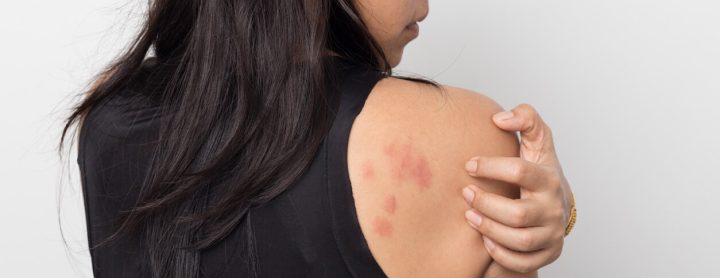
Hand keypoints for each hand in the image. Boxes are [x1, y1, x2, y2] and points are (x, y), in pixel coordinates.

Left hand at [462, 103, 572, 272]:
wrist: (557, 206)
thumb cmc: (539, 172)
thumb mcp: (538, 143)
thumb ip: (526, 119)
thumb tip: (501, 118)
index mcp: (548, 178)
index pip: (520, 171)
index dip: (491, 167)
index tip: (469, 164)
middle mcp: (553, 208)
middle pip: (517, 213)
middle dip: (486, 204)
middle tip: (465, 193)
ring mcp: (551, 233)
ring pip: (519, 240)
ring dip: (489, 229)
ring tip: (469, 216)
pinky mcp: (547, 254)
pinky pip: (522, 261)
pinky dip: (501, 253)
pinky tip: (485, 239)